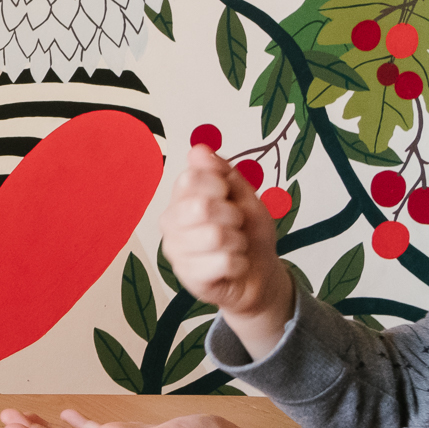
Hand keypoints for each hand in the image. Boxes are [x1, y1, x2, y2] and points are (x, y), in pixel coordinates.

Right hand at [164, 144, 295, 357]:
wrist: (258, 274)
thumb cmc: (248, 232)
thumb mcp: (244, 197)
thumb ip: (223, 173)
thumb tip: (198, 149)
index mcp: (180, 198)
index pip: (190, 178)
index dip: (219, 185)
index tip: (228, 196)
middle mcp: (169, 223)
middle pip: (202, 207)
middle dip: (232, 215)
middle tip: (236, 225)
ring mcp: (175, 251)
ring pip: (215, 236)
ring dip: (238, 242)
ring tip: (234, 247)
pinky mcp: (187, 278)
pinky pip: (224, 262)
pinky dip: (239, 263)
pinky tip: (233, 265)